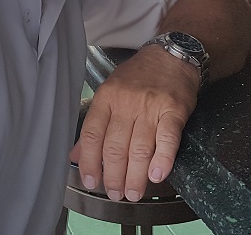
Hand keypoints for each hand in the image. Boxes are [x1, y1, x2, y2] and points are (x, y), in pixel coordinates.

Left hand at [69, 46, 199, 201]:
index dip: (90, 162)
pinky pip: (167, 138)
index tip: (91, 181)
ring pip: (139, 148)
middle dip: (114, 176)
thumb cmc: (140, 76)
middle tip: (115, 194)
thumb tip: (76, 155)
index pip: (93, 134)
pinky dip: (162, 159)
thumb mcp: (111, 92)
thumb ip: (95, 125)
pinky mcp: (174, 110)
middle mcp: (126, 102)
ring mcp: (151, 106)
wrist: (172, 55)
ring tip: (133, 193)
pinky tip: (157, 175)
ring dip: (136, 176)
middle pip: (116, 146)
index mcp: (107, 98)